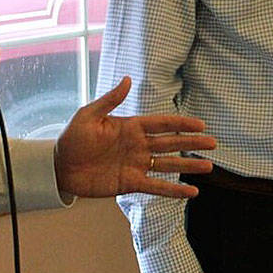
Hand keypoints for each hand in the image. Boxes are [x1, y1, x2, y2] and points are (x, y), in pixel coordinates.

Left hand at [54, 77, 215, 198]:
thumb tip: (128, 80)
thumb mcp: (88, 115)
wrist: (59, 166)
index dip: (181, 124)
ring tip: (208, 167)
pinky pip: (156, 187)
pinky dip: (174, 190)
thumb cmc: (72, 138)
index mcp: (130, 127)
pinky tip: (191, 192)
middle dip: (192, 142)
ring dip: (188, 166)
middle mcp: (138, 145)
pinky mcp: (130, 183)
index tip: (201, 124)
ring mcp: (136, 165)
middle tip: (213, 142)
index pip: (162, 124)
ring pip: (168, 164)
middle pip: (171, 143)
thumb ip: (110, 100)